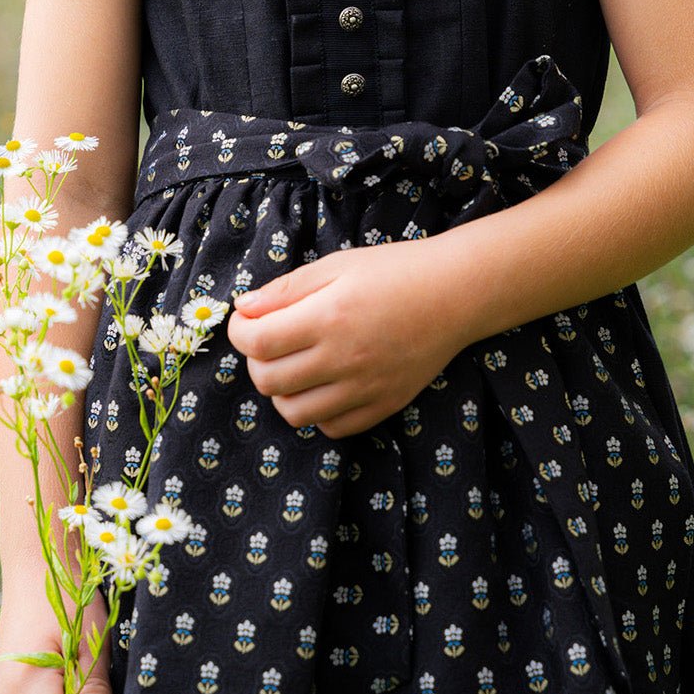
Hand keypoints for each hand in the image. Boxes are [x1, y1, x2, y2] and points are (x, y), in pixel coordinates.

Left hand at [226, 242, 461, 437]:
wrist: (455, 294)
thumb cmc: (394, 271)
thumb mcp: (337, 265)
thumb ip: (286, 289)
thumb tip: (243, 308)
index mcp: (327, 318)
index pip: (257, 342)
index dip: (239, 331)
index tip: (245, 320)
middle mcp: (343, 360)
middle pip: (268, 381)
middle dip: (256, 361)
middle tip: (268, 341)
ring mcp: (364, 389)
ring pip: (295, 413)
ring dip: (282, 391)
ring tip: (294, 365)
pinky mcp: (383, 406)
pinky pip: (332, 428)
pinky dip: (317, 412)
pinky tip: (323, 384)